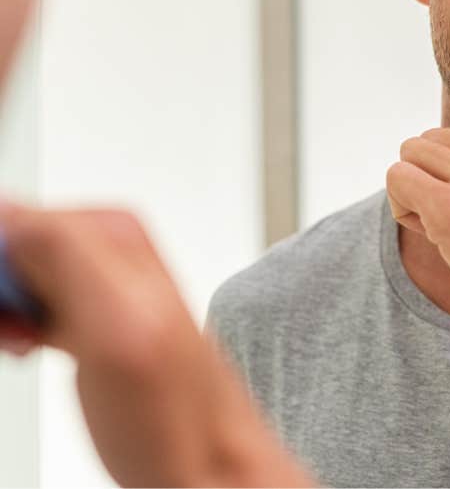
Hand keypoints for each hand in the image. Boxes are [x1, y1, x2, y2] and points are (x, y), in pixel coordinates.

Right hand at [0, 201, 313, 487]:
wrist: (208, 460)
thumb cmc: (176, 411)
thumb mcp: (117, 325)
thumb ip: (66, 257)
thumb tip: (9, 210)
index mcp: (112, 232)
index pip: (11, 218)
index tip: (9, 313)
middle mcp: (108, 248)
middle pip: (11, 245)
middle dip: (1, 295)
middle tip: (18, 333)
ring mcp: (98, 283)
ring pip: (14, 276)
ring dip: (5, 313)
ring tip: (25, 344)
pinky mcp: (89, 315)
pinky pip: (27, 301)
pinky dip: (14, 327)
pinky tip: (29, 347)